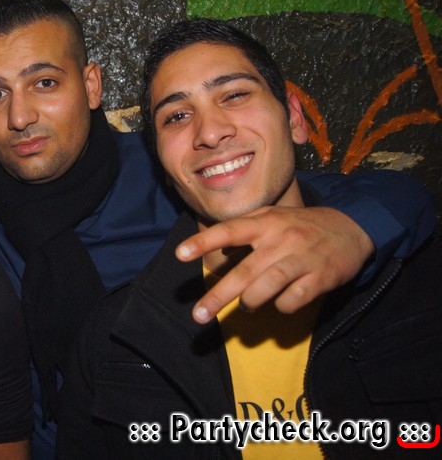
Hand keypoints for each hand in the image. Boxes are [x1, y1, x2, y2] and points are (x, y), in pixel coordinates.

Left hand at [177, 206, 373, 323]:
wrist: (352, 228)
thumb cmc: (301, 226)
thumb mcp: (272, 218)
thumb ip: (244, 229)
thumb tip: (215, 247)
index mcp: (264, 223)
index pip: (228, 231)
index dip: (203, 242)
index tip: (180, 254)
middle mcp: (280, 239)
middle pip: (244, 272)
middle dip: (218, 296)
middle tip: (199, 315)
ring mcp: (301, 258)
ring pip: (267, 286)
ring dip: (251, 302)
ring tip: (246, 307)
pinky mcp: (320, 277)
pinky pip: (293, 300)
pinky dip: (282, 306)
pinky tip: (282, 302)